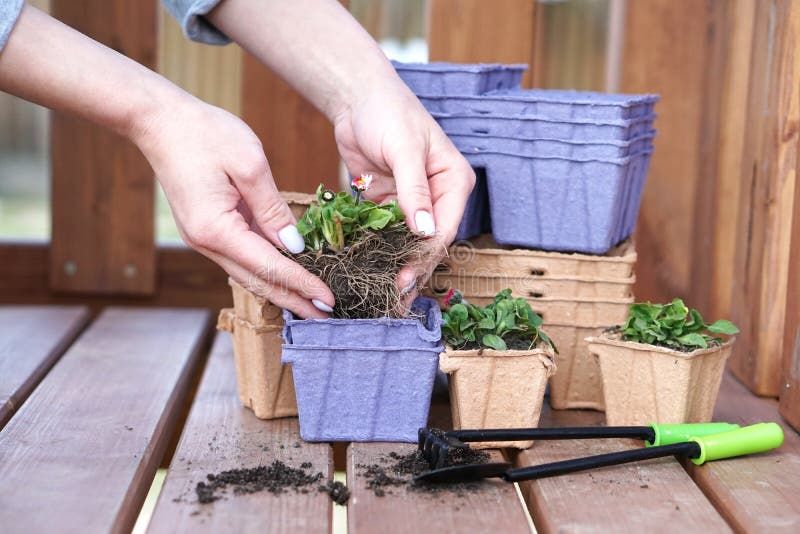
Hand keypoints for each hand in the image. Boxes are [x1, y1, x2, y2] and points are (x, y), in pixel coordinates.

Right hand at [133, 96, 334, 317]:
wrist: (160, 121)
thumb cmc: (205, 134)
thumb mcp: (250, 165)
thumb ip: (273, 209)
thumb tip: (294, 245)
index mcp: (217, 229)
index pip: (269, 267)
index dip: (302, 284)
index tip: (329, 299)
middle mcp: (207, 243)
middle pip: (258, 281)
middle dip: (294, 300)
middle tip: (326, 316)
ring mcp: (204, 239)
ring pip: (249, 274)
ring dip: (281, 289)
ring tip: (311, 302)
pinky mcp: (206, 230)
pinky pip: (242, 257)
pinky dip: (267, 270)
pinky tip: (287, 275)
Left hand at [332, 83, 475, 296]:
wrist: (357, 98)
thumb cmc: (387, 112)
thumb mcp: (403, 149)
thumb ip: (414, 190)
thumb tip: (426, 232)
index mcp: (454, 181)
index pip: (444, 228)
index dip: (424, 257)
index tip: (404, 281)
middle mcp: (439, 196)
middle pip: (428, 242)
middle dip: (412, 270)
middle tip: (392, 299)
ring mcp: (414, 203)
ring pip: (408, 244)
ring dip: (396, 267)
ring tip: (381, 296)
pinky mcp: (390, 204)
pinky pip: (386, 234)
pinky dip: (378, 252)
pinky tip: (369, 273)